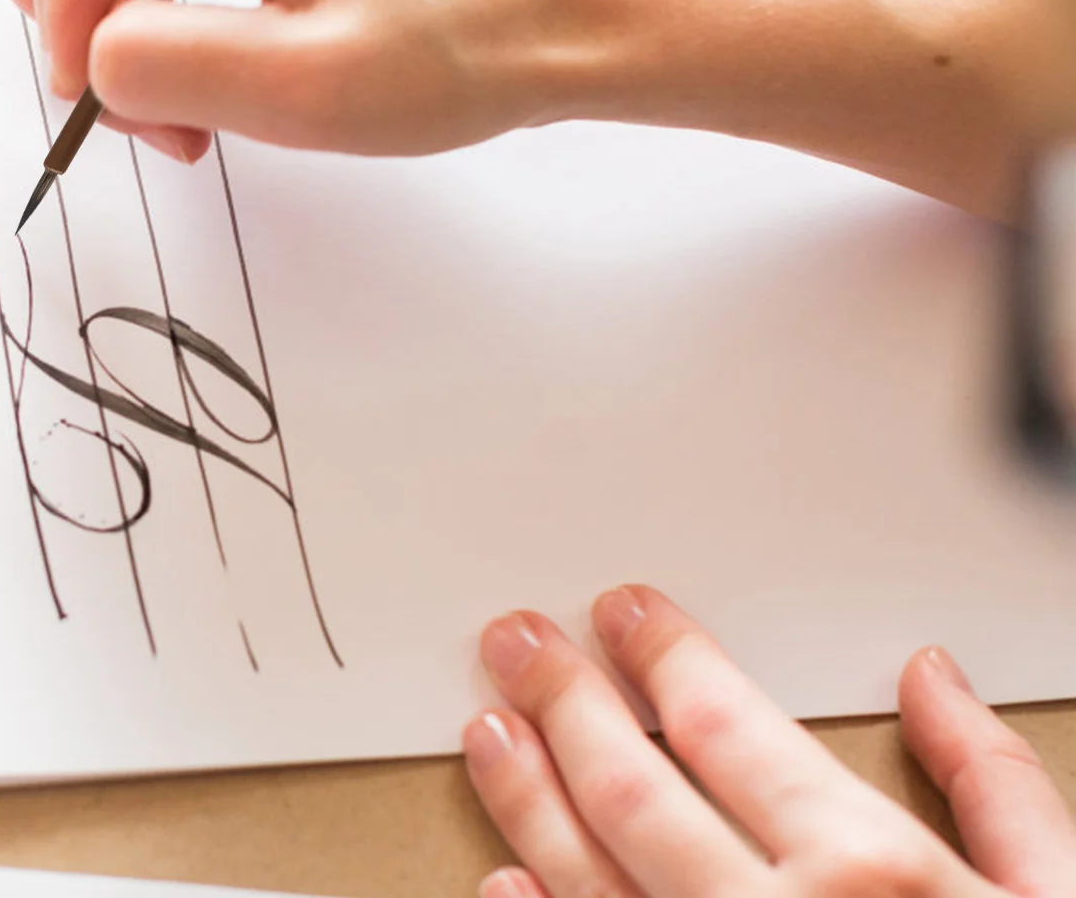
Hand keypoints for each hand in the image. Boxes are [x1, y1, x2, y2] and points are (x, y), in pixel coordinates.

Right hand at [0, 0, 597, 164]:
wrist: (572, 12)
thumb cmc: (472, 33)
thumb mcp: (305, 84)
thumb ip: (161, 68)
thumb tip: (86, 59)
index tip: (112, 78)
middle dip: (77, 16)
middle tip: (152, 111)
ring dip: (117, 26)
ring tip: (190, 110)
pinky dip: (157, 11)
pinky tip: (211, 73)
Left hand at [463, 587, 1075, 896]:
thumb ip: (993, 785)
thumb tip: (931, 677)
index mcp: (870, 879)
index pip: (724, 723)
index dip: (663, 654)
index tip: (624, 612)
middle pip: (630, 788)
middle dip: (562, 701)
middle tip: (517, 644)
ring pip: (587, 880)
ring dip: (525, 799)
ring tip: (489, 730)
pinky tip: (501, 886)